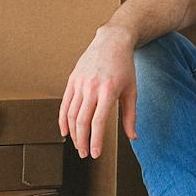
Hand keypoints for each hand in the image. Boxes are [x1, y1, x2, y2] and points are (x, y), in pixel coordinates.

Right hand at [59, 25, 135, 159]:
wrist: (112, 41)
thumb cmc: (124, 66)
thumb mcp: (132, 90)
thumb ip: (130, 115)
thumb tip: (133, 137)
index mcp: (108, 90)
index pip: (98, 122)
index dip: (96, 140)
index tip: (95, 154)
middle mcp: (91, 87)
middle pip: (82, 121)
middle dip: (82, 141)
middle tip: (85, 154)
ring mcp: (79, 83)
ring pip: (71, 114)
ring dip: (73, 133)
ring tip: (77, 145)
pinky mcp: (72, 80)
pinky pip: (64, 104)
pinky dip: (63, 119)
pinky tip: (65, 131)